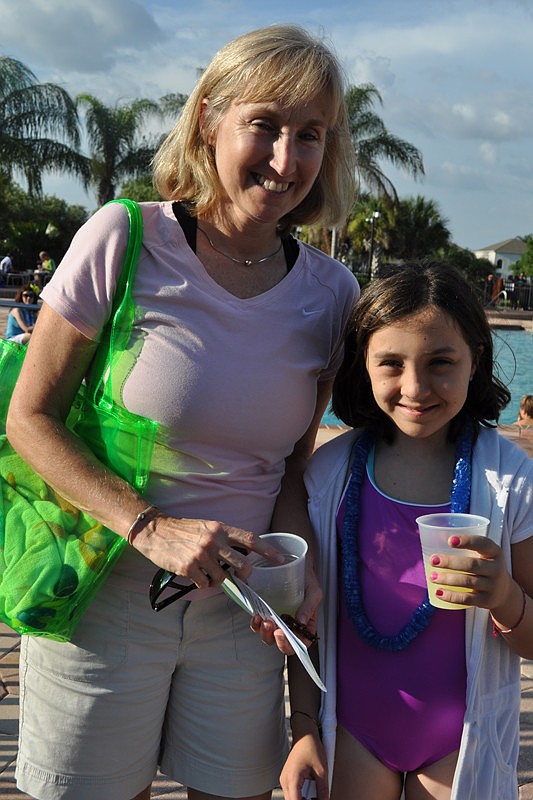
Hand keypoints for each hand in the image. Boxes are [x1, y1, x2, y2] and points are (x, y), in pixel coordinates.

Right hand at [132, 515, 282, 588]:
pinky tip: (195, 575)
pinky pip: (205, 584)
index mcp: (220, 529)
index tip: (280, 558)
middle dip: (245, 575)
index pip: (250, 539)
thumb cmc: (183, 530)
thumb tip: (241, 553)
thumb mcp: (207, 527)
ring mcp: (202, 555)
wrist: (156, 531)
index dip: (267, 550)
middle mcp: (214, 541)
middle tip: (242, 578)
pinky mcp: (189, 567)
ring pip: (222, 578)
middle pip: (242, 565)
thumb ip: (223, 538)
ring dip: (218, 581)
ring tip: (208, 574)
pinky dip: (203, 583)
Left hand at [251, 562, 322, 653]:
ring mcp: (276, 620)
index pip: (300, 644)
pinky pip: (258, 624)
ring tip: (265, 621)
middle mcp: (290, 626)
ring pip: (268, 636)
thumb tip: (300, 622)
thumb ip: (309, 607)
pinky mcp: (265, 612)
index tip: (284, 635)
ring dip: (264, 633)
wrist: (294, 564)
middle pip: (282, 643)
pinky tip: (257, 615)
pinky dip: (256, 623)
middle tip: (274, 629)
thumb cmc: (307, 579)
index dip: (291, 645)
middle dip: (276, 640)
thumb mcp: (314, 592)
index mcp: (305, 625)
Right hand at [280, 733, 328, 799]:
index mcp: (292, 778)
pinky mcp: (287, 778)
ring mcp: (284, 779)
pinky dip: (300, 796)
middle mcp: (285, 780)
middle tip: (317, 799)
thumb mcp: (321, 770)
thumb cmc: (311, 747)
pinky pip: (292, 792)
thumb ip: (323, 790)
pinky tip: (311, 794)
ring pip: (291, 798)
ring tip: (315, 797)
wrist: (305, 734)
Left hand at [429, 533, 514, 610]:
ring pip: (467, 581)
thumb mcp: (484, 554)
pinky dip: (451, 596)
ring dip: (447, 579)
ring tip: (432, 577)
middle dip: (450, 562)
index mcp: (495, 552)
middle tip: (433, 560)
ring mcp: (493, 586)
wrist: (504, 592)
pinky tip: (438, 592)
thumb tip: (433, 541)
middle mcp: (496, 568)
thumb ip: (466, 548)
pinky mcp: (486, 600)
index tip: (450, 541)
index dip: (467, 541)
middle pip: (471, 564)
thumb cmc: (485, 566)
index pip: (483, 543)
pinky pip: (466, 599)